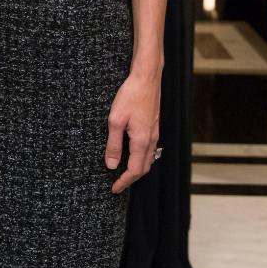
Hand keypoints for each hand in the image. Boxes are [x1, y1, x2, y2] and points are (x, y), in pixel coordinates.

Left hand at [105, 69, 161, 193]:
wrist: (147, 78)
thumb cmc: (131, 96)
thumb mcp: (116, 121)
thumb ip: (114, 144)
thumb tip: (112, 165)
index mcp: (141, 141)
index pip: (135, 171)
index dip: (124, 182)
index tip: (114, 189)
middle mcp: (151, 140)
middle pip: (144, 168)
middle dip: (131, 178)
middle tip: (117, 183)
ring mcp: (154, 133)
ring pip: (147, 158)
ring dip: (136, 168)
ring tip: (123, 171)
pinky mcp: (153, 126)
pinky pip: (149, 148)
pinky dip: (140, 157)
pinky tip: (131, 153)